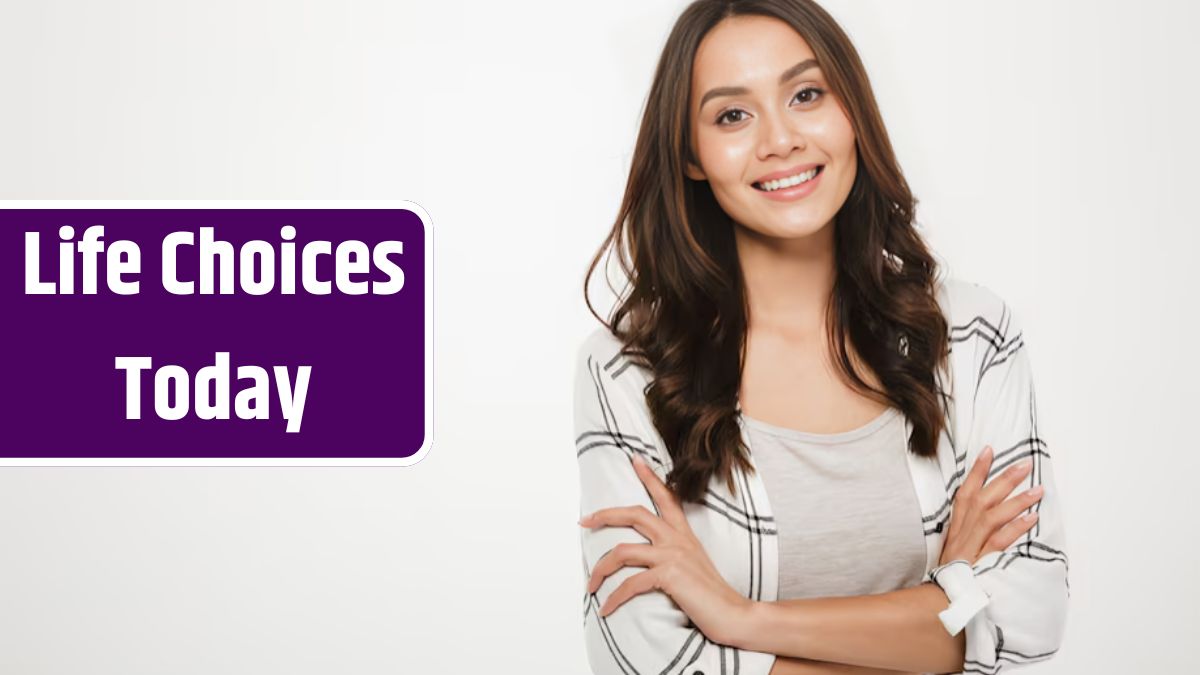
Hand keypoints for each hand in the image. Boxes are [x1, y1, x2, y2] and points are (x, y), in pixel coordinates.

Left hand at [579, 454, 752, 645]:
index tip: (635, 459)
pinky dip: (614, 598)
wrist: (734, 615)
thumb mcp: (693, 565)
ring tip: (591, 586)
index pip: (666, 497)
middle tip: (584, 521)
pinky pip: (630, 584)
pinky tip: (606, 610)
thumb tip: (647, 560)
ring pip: (623, 551)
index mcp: (684, 534)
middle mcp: (677, 539)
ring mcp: (673, 555)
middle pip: (635, 513)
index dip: (650, 477)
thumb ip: (673, 556)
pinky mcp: (670, 575)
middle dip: (605, 515)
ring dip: (600, 570)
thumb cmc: (712, 596)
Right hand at [939, 445, 1044, 566]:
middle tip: (1025, 464)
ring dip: (1016, 501)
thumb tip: (986, 510)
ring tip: (1038, 490)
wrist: (941, 599)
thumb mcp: (955, 546)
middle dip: (1004, 479)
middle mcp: (964, 531)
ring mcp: (972, 545)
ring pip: (994, 516)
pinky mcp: (982, 560)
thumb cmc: (951, 573)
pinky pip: (1000, 541)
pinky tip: (1032, 519)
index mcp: (957, 525)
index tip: (990, 450)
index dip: (977, 470)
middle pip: (984, 498)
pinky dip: (1016, 528)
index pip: (966, 491)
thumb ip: (969, 529)